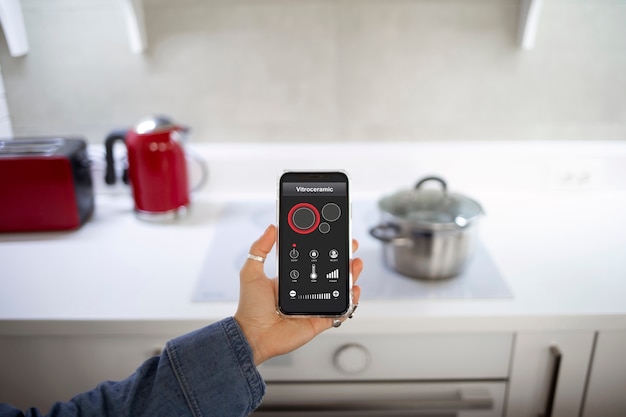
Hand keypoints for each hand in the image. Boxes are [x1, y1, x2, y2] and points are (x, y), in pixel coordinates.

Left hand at [234, 224, 362, 364]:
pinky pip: (339, 311)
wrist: (253, 335)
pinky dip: (350, 302)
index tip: (333, 235)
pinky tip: (354, 291)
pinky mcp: (319, 321)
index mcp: (292, 279)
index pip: (313, 259)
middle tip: (351, 246)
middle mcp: (305, 291)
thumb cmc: (250, 307)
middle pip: (330, 272)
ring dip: (350, 276)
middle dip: (343, 258)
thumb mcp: (252, 272)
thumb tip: (271, 228)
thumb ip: (260, 249)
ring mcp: (314, 305)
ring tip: (355, 264)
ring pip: (338, 289)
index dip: (325, 248)